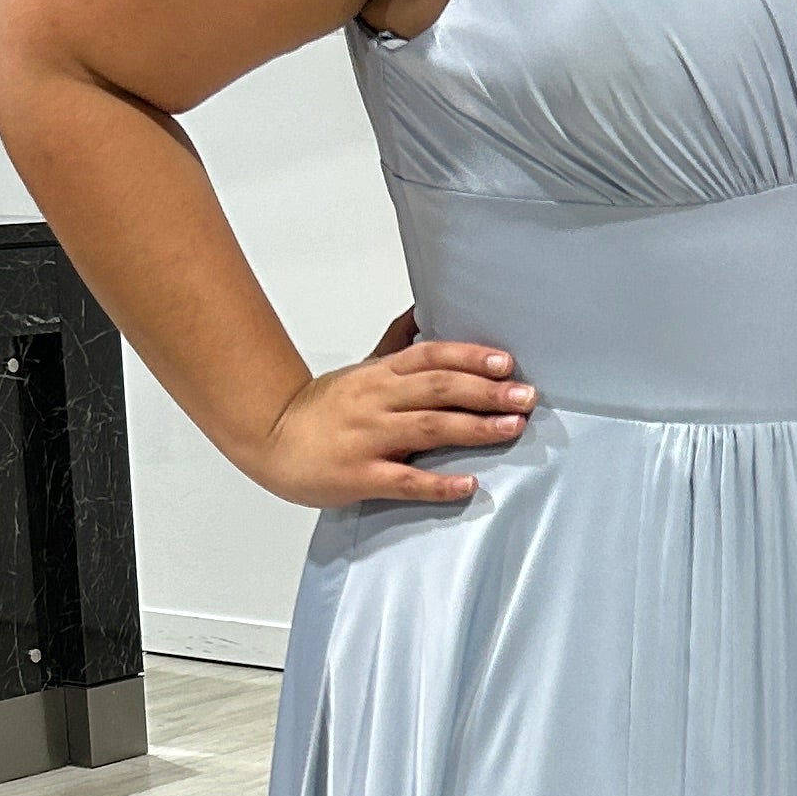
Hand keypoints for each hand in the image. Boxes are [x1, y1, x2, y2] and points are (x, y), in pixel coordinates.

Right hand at [247, 310, 537, 508]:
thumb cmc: (322, 408)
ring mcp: (369, 438)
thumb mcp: (362, 368)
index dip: (469, 357)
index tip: (506, 363)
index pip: (430, 356)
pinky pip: (404, 481)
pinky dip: (438, 484)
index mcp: (380, 374)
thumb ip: (396, 343)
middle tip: (525, 396)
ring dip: (474, 427)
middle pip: (437, 388)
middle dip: (485, 391)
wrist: (270, 439)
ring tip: (512, 427)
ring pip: (428, 428)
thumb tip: (423, 311)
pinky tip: (468, 484)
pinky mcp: (360, 476)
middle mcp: (377, 400)